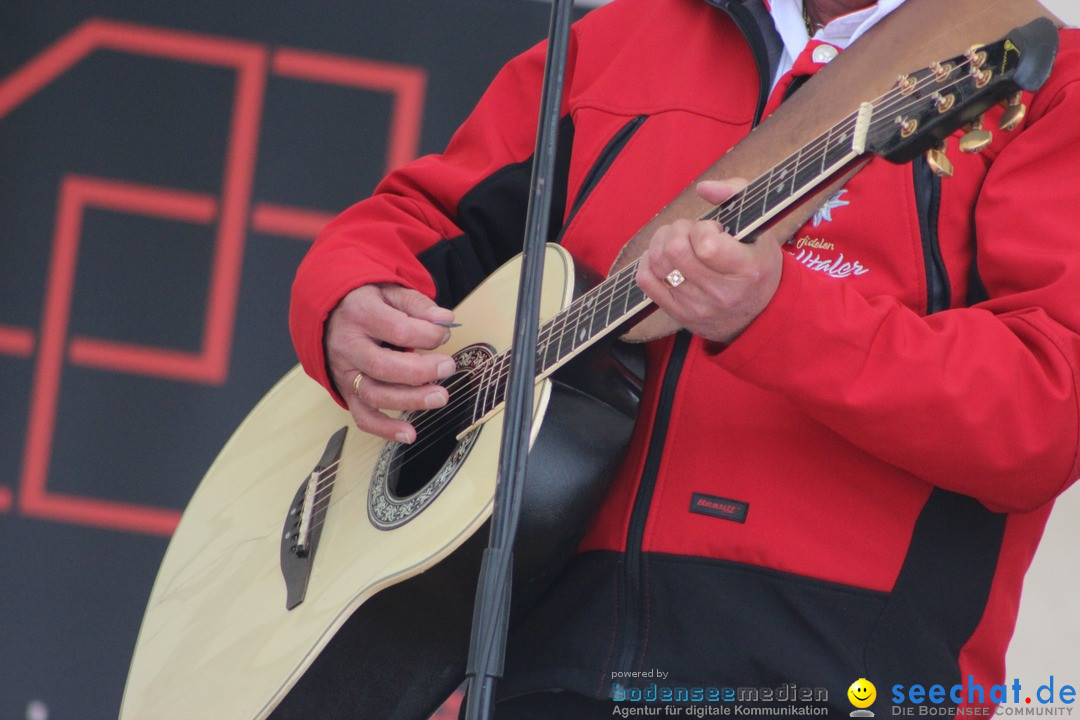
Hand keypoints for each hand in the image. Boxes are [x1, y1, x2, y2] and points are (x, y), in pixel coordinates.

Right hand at [326, 283, 456, 442]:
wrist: (330, 314)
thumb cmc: (367, 302)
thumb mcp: (390, 292)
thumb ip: (418, 305)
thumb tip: (445, 320)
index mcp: (360, 314)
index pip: (397, 329)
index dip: (427, 334)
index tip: (444, 334)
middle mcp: (348, 346)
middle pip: (383, 366)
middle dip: (420, 372)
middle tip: (448, 368)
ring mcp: (345, 372)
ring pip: (375, 394)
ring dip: (410, 401)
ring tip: (440, 397)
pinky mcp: (347, 392)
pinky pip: (362, 416)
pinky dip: (385, 429)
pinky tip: (410, 433)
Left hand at [635, 179, 783, 344]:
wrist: (760, 315)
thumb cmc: (758, 263)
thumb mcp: (760, 228)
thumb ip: (737, 194)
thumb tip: (703, 187)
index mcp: (747, 270)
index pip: (706, 244)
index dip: (702, 228)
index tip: (713, 229)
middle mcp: (721, 293)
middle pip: (675, 251)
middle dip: (678, 230)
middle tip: (691, 232)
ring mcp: (697, 307)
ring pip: (658, 263)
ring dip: (662, 242)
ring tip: (677, 241)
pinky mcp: (678, 314)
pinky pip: (646, 281)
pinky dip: (648, 262)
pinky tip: (663, 257)